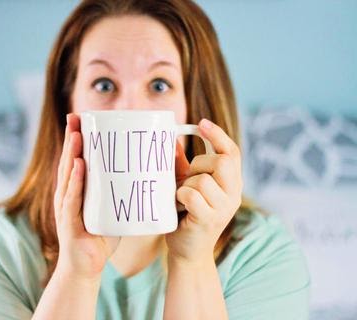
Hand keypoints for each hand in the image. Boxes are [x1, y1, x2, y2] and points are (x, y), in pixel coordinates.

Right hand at [53, 113, 120, 280]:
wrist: (86, 266)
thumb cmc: (99, 236)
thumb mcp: (109, 209)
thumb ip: (120, 192)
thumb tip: (145, 174)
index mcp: (76, 189)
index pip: (75, 159)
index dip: (76, 138)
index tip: (81, 117)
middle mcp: (67, 194)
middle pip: (68, 161)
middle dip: (72, 137)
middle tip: (76, 116)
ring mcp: (65, 207)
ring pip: (68, 175)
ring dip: (72, 152)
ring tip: (78, 133)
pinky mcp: (69, 221)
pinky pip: (72, 198)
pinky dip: (75, 180)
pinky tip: (80, 165)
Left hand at [165, 118, 242, 264]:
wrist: (187, 252)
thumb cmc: (186, 216)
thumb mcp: (188, 187)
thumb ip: (184, 166)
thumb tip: (172, 141)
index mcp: (231, 183)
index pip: (232, 152)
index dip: (218, 135)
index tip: (201, 123)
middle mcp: (233, 194)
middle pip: (220, 162)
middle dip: (198, 165)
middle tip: (187, 180)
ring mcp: (224, 208)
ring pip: (202, 179)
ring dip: (185, 186)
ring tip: (182, 199)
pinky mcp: (210, 220)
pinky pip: (191, 194)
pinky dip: (180, 197)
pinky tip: (180, 207)